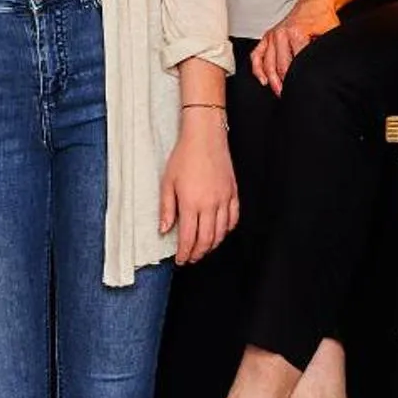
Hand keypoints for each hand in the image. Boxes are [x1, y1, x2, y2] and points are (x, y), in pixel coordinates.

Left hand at [159, 114, 238, 263]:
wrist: (205, 137)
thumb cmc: (184, 156)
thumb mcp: (167, 182)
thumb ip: (167, 209)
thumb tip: (164, 230)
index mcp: (191, 203)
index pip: (189, 238)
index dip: (184, 253)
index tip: (181, 259)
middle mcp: (210, 204)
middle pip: (206, 240)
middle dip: (198, 253)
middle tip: (191, 258)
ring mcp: (224, 199)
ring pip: (221, 232)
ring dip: (212, 245)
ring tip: (203, 249)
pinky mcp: (233, 193)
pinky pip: (233, 218)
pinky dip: (227, 230)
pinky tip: (220, 232)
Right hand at [251, 0, 345, 92]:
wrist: (313, 2)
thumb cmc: (322, 17)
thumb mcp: (330, 33)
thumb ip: (325, 49)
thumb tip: (327, 66)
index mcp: (296, 34)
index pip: (296, 64)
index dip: (299, 78)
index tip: (303, 89)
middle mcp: (281, 34)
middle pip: (280, 67)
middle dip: (285, 84)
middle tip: (291, 96)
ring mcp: (272, 35)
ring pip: (267, 64)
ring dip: (272, 81)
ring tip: (279, 93)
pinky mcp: (267, 36)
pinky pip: (256, 55)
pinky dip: (257, 69)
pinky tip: (262, 80)